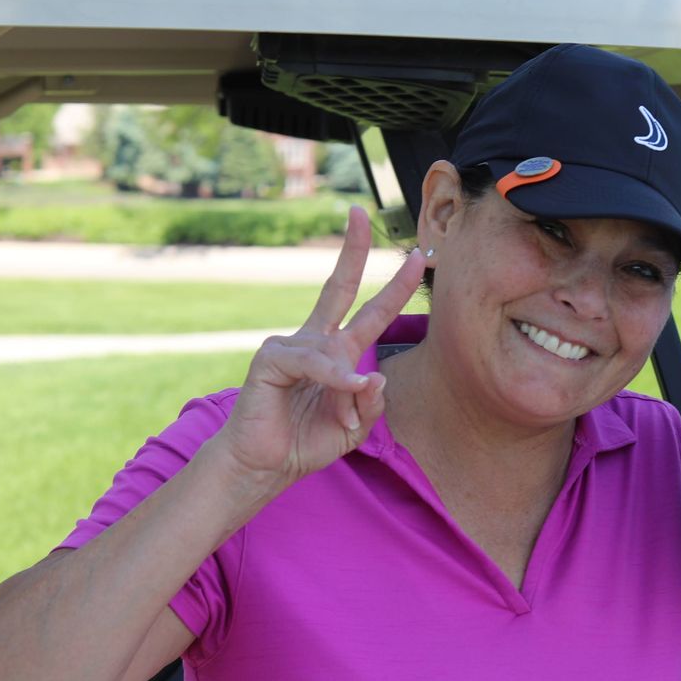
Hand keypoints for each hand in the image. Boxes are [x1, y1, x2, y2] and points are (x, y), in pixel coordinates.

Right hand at [212, 208, 425, 499]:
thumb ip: (371, 404)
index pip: (369, 311)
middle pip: (338, 286)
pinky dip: (332, 380)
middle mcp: (316, 341)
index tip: (416, 255)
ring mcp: (291, 345)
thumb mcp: (354, 427)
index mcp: (338, 353)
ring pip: (337, 354)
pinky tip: (339, 394)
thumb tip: (375, 377)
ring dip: (346, 394)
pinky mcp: (272, 358)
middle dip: (352, 251)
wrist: (265, 465)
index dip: (393, 286)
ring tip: (340, 420)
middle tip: (361, 214)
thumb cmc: (305, 443)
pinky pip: (314, 362)